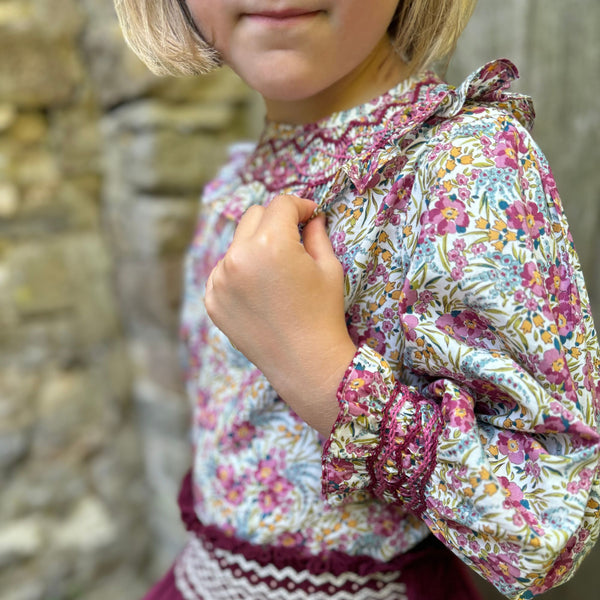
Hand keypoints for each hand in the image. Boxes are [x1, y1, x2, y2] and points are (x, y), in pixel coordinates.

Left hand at [205, 195, 356, 435]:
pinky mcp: (212, 300)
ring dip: (255, 247)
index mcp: (270, 244)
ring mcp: (220, 280)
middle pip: (253, 216)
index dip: (300, 206)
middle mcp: (238, 257)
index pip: (281, 205)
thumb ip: (316, 234)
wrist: (305, 363)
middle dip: (275, 222)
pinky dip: (241, 272)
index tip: (311, 215)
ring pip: (237, 244)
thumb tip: (312, 216)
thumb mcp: (328, 268)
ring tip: (276, 272)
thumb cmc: (323, 314)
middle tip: (294, 240)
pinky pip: (225, 271)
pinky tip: (260, 293)